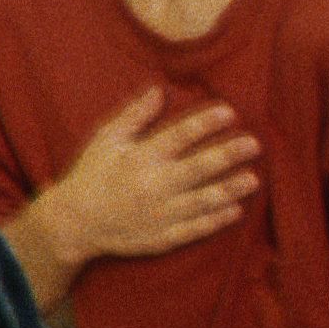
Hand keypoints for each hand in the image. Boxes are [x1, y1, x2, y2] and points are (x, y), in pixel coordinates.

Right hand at [33, 85, 258, 275]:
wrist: (74, 223)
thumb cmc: (91, 175)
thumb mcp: (106, 140)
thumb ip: (135, 116)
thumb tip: (159, 90)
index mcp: (139, 159)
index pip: (177, 136)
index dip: (204, 123)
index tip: (229, 112)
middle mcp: (152, 186)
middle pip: (198, 168)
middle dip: (228, 155)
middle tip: (254, 144)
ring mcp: (158, 214)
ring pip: (202, 200)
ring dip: (230, 189)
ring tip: (253, 179)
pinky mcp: (161, 237)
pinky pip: (194, 229)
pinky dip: (216, 220)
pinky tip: (235, 210)